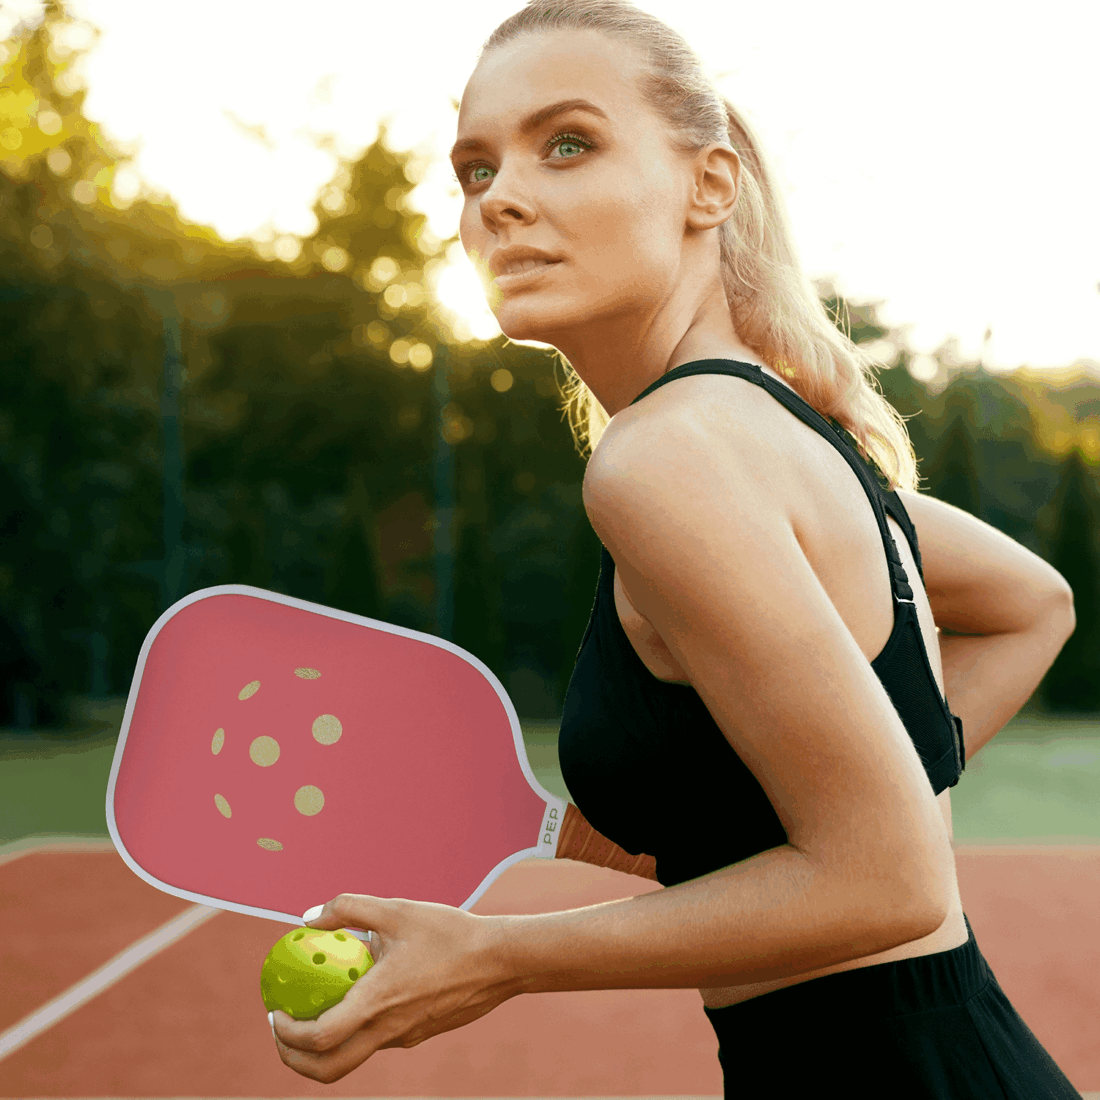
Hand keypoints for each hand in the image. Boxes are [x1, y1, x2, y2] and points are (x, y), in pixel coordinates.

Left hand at [269, 893, 521, 1083]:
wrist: (500, 961)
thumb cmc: (449, 932)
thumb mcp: (396, 910)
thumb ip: (349, 908)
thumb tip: (309, 916)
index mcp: (378, 1002)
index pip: (320, 1038)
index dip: (288, 1033)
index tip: (275, 1012)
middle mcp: (389, 1030)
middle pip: (328, 1069)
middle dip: (294, 1058)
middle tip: (282, 1029)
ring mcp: (405, 1038)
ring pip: (352, 1056)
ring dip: (323, 1044)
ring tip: (315, 1008)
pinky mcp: (418, 1034)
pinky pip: (377, 1040)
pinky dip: (355, 1028)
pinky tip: (361, 992)